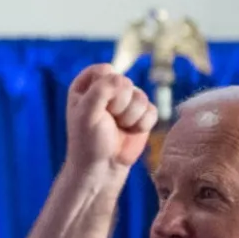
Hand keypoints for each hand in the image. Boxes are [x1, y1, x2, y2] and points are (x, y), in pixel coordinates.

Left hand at [63, 62, 157, 179]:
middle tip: (107, 121)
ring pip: (141, 97)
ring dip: (129, 117)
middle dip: (118, 106)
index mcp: (88, 84)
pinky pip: (152, 110)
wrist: (102, 167)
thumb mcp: (86, 113)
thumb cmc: (88, 140)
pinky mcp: (142, 113)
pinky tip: (130, 132)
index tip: (96, 107)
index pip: (105, 70)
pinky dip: (142, 124)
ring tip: (117, 127)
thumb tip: (122, 79)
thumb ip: (101, 90)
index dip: (104, 89)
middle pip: (125, 82)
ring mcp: (127, 100)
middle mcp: (108, 88)